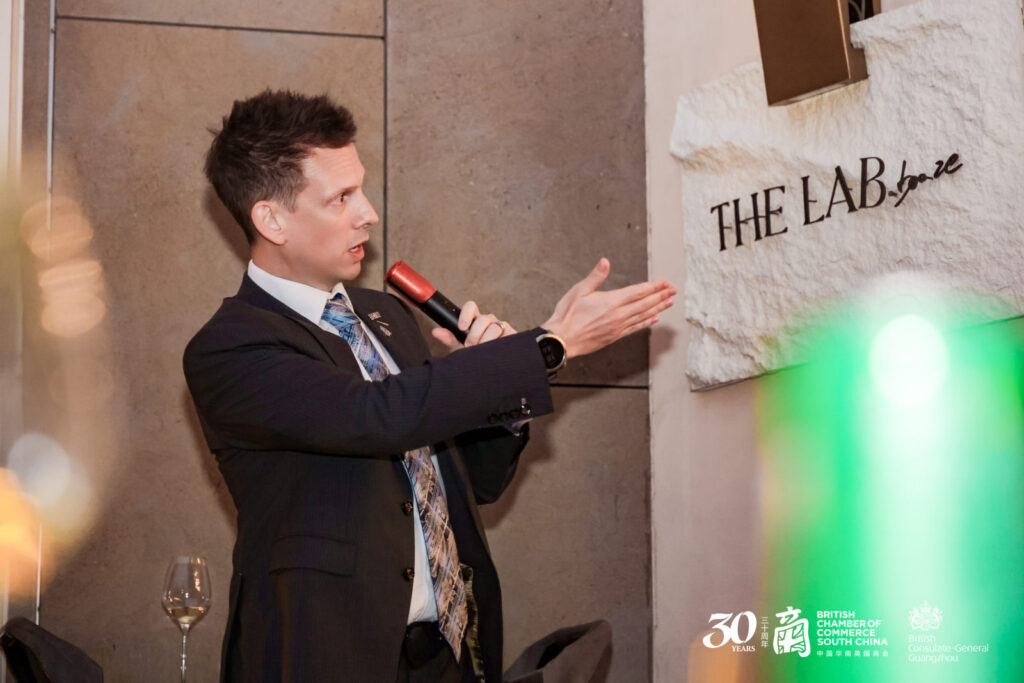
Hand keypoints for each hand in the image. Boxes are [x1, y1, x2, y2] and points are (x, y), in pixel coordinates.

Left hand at [431, 300, 516, 350]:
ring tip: (482, 350)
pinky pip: (505, 333)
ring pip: (493, 326)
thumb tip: (435, 331)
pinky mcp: (511, 334)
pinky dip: (497, 342)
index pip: (471, 307)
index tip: (461, 328)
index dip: (466, 314)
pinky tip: (494, 350)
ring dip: (485, 339)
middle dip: (474, 333)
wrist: (491, 369)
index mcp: (474, 320)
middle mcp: (488, 321)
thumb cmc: (475, 356)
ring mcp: (500, 326)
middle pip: (483, 318)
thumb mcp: (459, 348)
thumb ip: (449, 338)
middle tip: (470, 346)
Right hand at [542, 258, 674, 358]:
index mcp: (610, 302)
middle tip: (673, 291)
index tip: (665, 282)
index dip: (653, 287)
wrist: (562, 341)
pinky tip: (654, 319)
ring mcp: (617, 327)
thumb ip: (595, 277)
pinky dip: (646, 323)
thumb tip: (605, 261)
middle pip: (645, 304)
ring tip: (669, 302)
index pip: (638, 292)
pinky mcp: (614, 336)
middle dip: (660, 296)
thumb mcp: (579, 291)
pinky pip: (635, 328)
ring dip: (658, 308)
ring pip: (643, 316)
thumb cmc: (567, 315)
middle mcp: (618, 315)